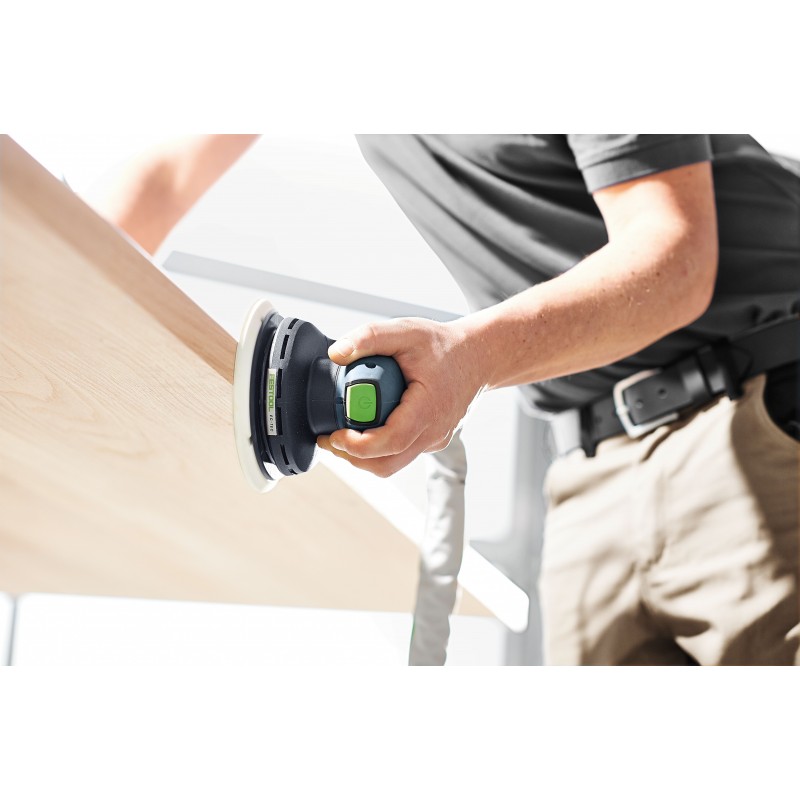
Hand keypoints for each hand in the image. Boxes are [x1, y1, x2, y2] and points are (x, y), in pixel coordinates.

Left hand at [316, 317, 485, 476]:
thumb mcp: (406, 331)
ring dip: (364, 457)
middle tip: (329, 440)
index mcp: (428, 409)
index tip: (333, 435)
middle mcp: (433, 432)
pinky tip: (365, 428)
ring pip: (393, 464)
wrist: (478, 356)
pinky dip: (379, 449)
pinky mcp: (432, 440)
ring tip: (341, 436)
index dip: (356, 446)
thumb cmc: (444, 345)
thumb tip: (336, 353)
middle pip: (387, 464)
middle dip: (352, 458)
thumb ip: (370, 337)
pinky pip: (401, 454)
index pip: (389, 442)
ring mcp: (434, 440)